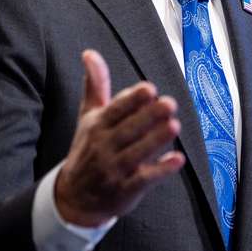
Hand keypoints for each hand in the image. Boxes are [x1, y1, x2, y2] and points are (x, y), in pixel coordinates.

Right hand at [53, 50, 185, 226]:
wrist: (74, 197)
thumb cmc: (88, 149)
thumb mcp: (88, 117)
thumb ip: (95, 85)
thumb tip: (90, 53)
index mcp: (97, 126)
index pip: (115, 110)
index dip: (131, 100)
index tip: (148, 89)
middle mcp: (104, 147)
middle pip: (128, 130)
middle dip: (148, 117)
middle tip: (169, 103)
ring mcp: (114, 170)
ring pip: (137, 153)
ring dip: (156, 140)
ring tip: (174, 126)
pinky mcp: (126, 190)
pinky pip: (144, 179)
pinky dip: (161, 170)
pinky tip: (177, 159)